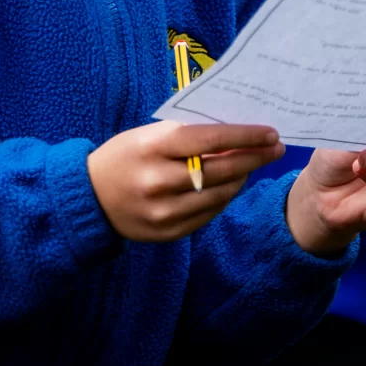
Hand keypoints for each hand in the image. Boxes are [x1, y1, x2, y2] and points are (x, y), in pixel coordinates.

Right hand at [89, 120, 286, 241]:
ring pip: (219, 195)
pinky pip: (208, 215)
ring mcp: (162, 211)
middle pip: (221, 170)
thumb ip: (191, 136)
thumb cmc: (127, 155)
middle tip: (274, 150)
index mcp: (154, 147)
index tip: (271, 133)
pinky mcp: (166, 232)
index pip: (210, 140)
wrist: (90, 197)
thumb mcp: (151, 135)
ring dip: (241, 179)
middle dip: (254, 158)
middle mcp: (159, 180)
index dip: (245, 136)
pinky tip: (228, 187)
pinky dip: (223, 199)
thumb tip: (238, 139)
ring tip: (250, 167)